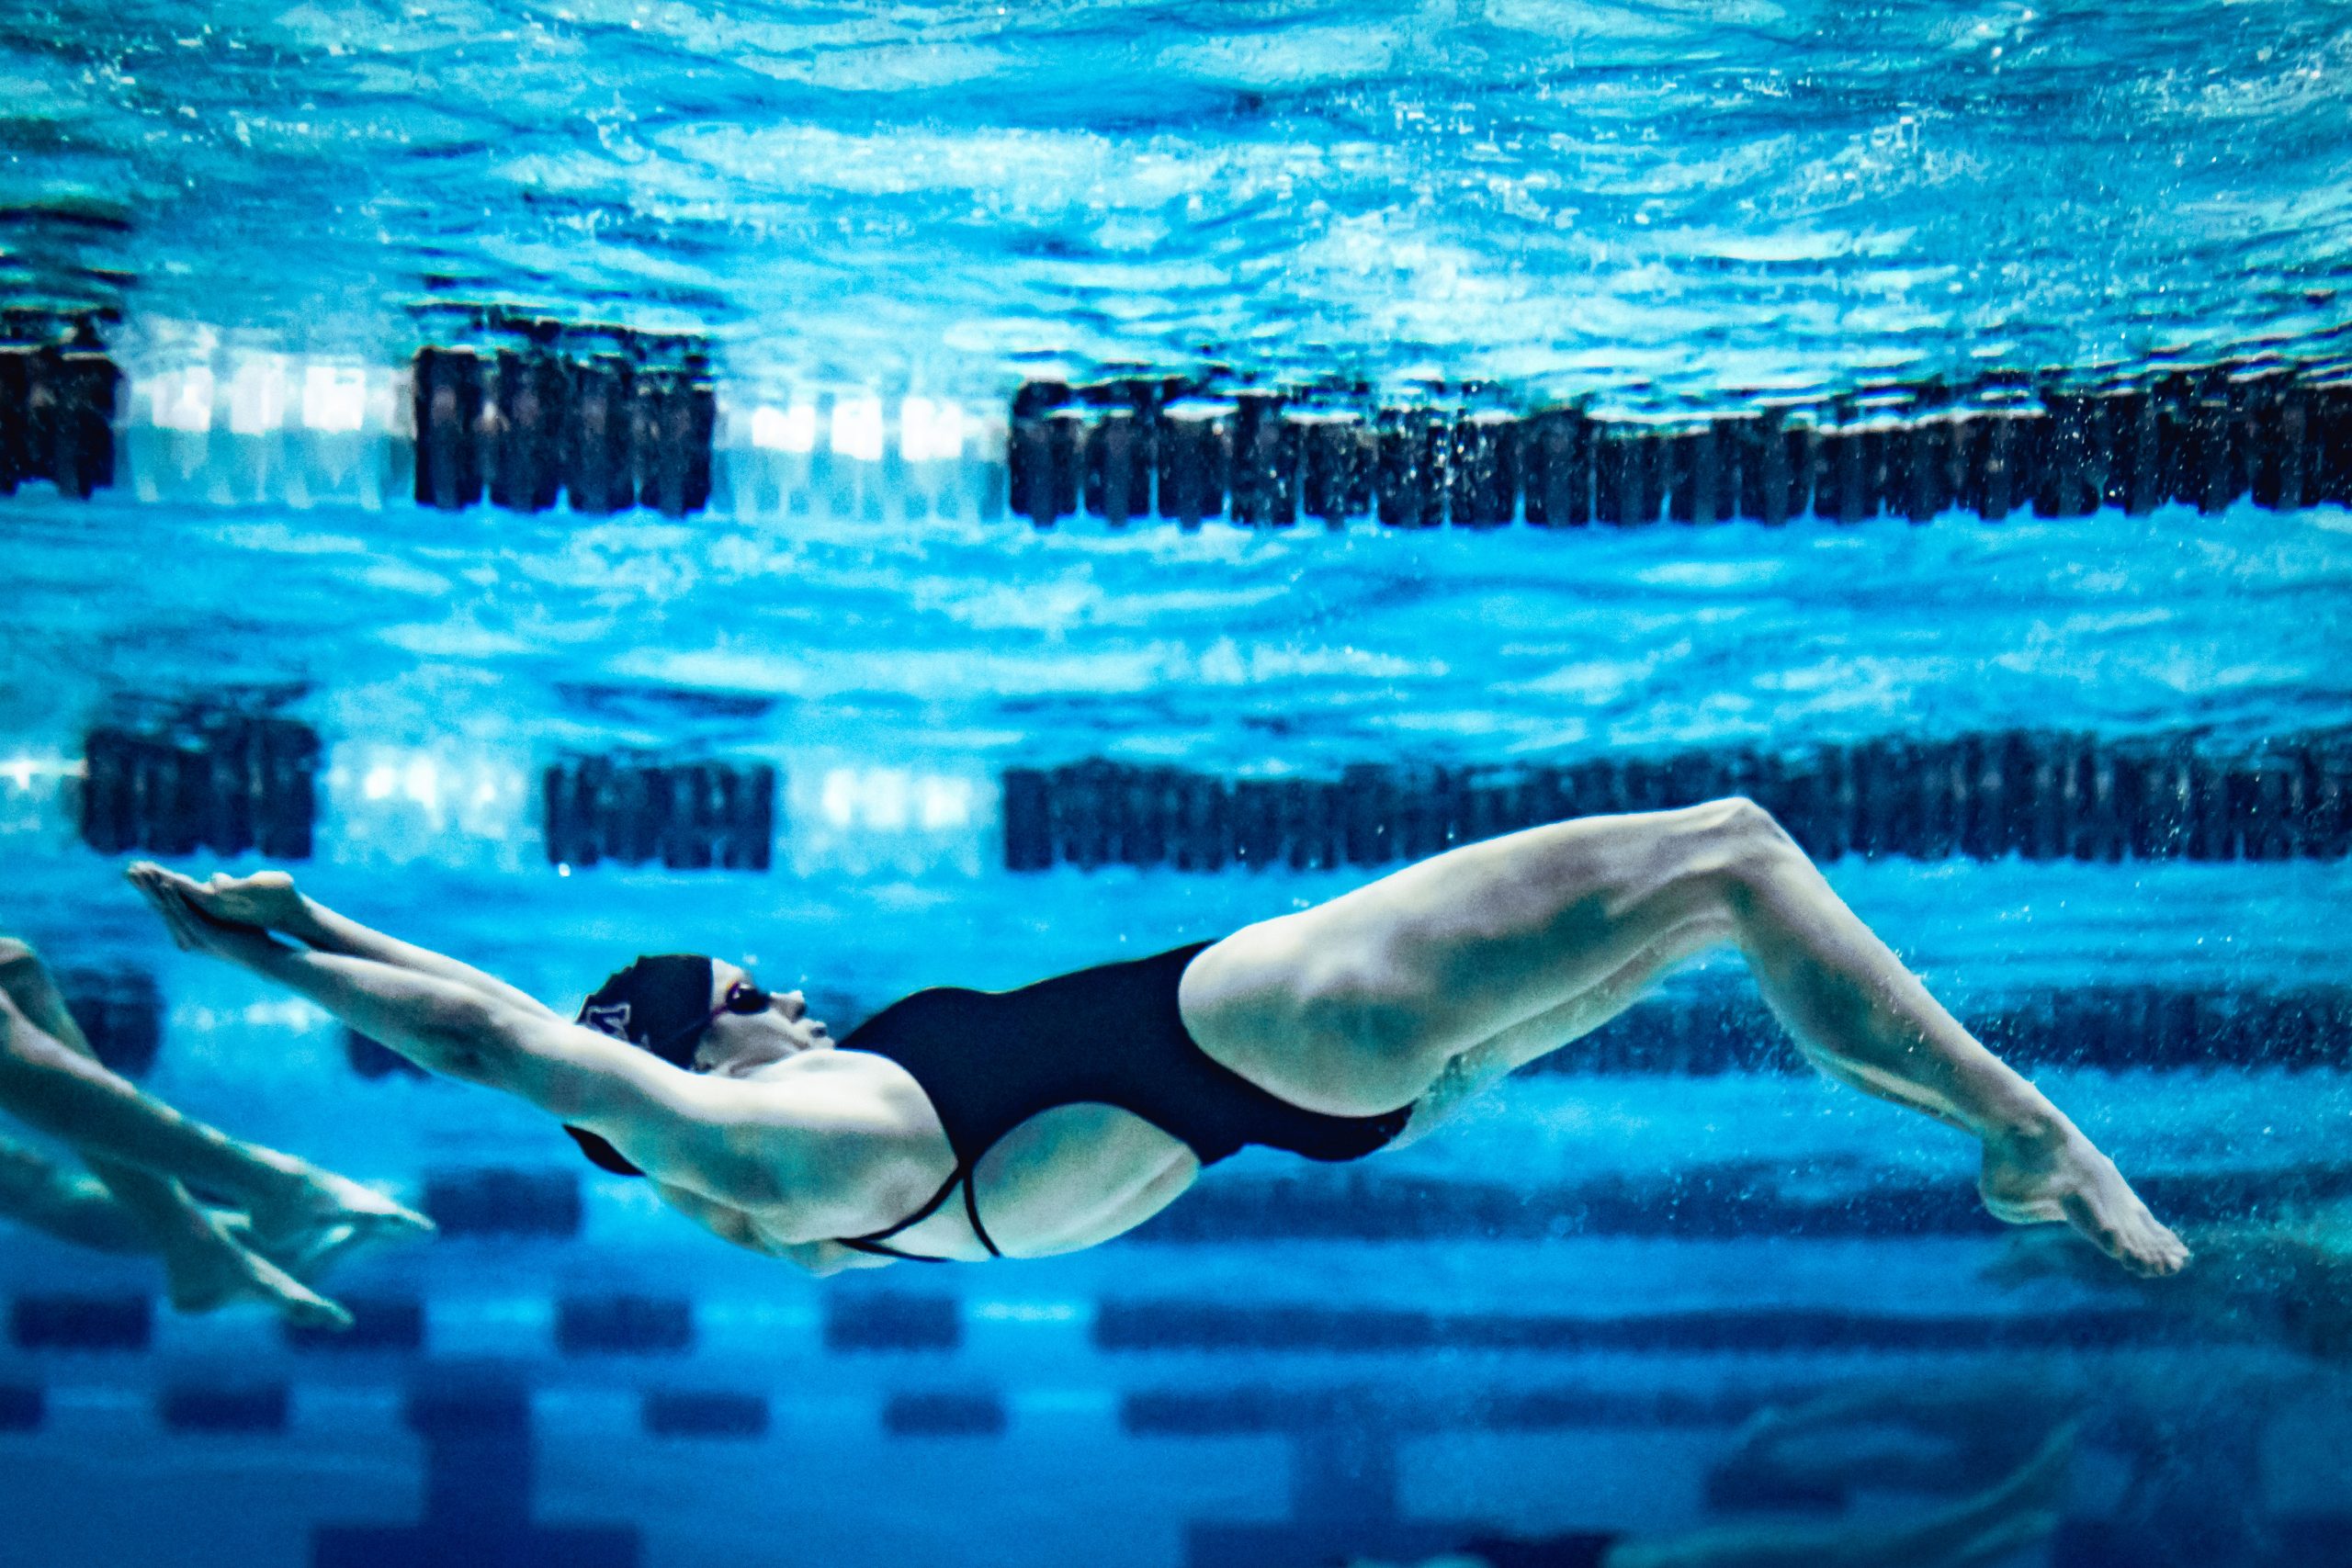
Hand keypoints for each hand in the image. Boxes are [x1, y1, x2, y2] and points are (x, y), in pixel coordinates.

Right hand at [126, 863, 291, 966]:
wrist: (264, 957)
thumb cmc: (249, 936)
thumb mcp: (228, 913)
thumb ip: (219, 899)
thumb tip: (216, 879)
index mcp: (192, 925)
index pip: (166, 904)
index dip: (151, 889)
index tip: (138, 872)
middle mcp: (188, 931)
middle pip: (161, 905)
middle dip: (145, 887)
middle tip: (129, 870)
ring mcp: (195, 933)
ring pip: (169, 909)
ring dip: (155, 890)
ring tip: (142, 873)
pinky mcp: (206, 934)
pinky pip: (187, 915)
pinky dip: (176, 900)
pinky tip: (167, 885)